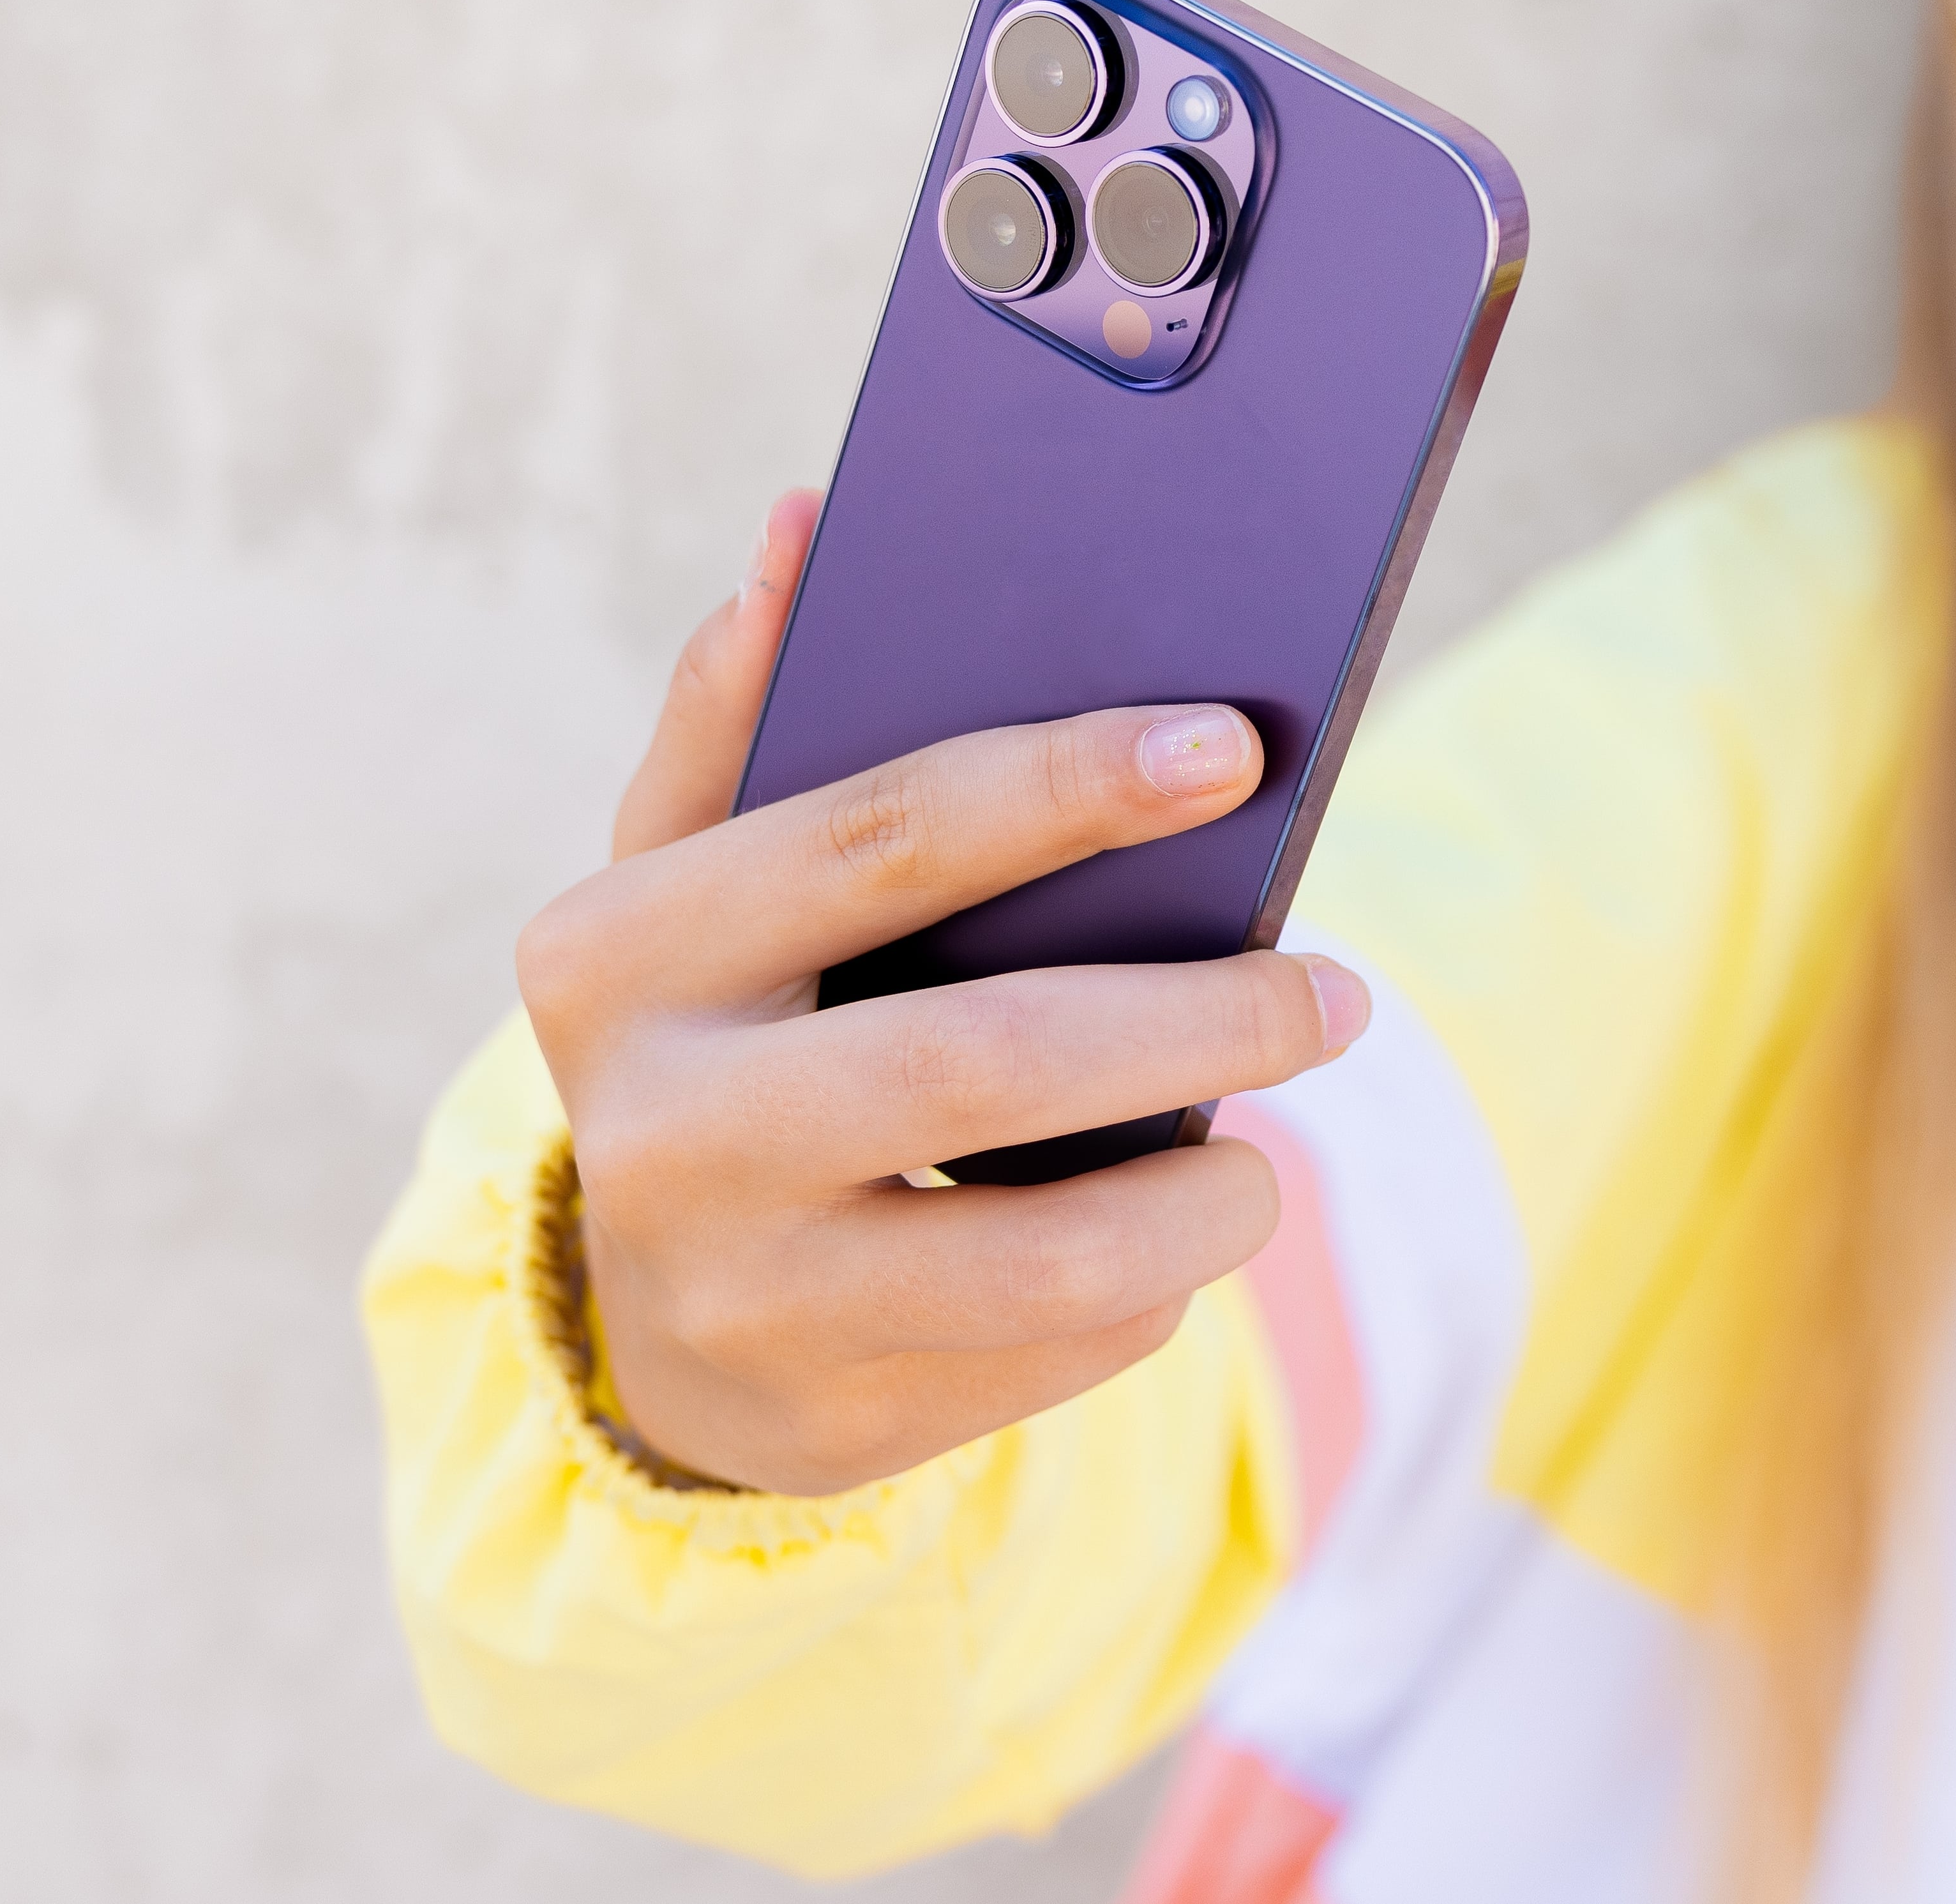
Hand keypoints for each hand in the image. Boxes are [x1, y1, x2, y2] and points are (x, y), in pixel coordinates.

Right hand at [516, 490, 1369, 1494]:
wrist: (657, 1319)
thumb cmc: (729, 1033)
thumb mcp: (694, 878)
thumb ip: (747, 711)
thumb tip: (810, 530)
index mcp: (617, 957)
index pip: (881, 836)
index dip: (1068, 785)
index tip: (1235, 748)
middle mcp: (656, 1134)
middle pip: (988, 1058)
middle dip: (1202, 1016)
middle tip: (1338, 995)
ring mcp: (741, 1297)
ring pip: (1052, 1250)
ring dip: (1212, 1193)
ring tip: (1270, 1149)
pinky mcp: (832, 1425)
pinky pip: (1059, 1350)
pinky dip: (1151, 1287)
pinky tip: (1164, 1236)